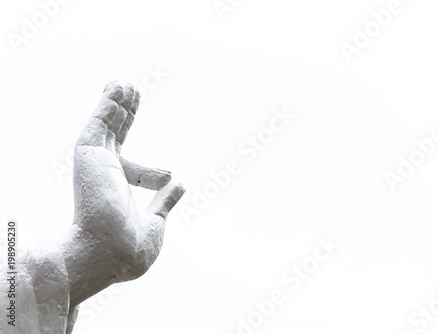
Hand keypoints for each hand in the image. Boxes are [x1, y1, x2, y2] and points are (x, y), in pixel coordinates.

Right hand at [62, 81, 184, 306]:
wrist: (111, 255)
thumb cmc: (129, 250)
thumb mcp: (155, 222)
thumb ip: (164, 201)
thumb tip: (180, 184)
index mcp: (117, 191)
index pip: (133, 169)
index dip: (153, 172)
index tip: (170, 177)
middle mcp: (103, 174)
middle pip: (115, 135)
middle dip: (125, 114)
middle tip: (132, 92)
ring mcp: (96, 162)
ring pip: (105, 124)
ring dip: (115, 102)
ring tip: (124, 83)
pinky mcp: (88, 153)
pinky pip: (99, 121)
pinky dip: (107, 103)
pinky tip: (117, 85)